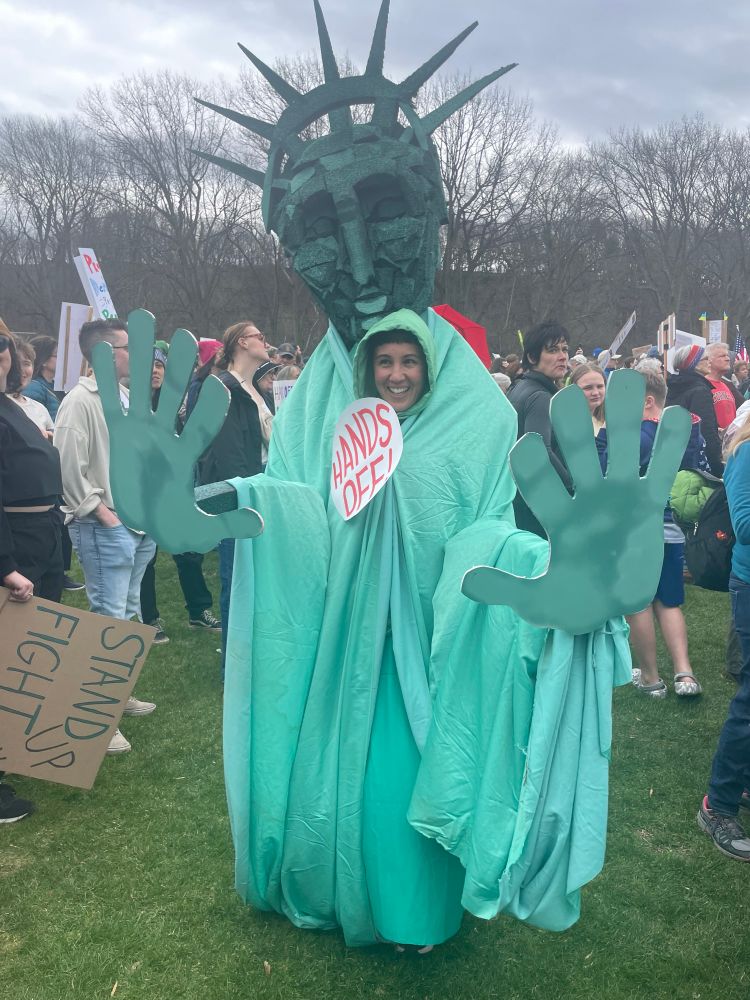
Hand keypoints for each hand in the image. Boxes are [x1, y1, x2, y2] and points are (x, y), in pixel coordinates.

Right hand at [3, 570, 33, 600]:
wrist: (9, 574)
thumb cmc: (12, 581)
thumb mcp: (19, 589)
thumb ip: (22, 594)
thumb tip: (22, 600)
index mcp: (30, 587)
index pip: (28, 598)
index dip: (20, 600)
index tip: (13, 599)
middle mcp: (31, 586)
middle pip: (26, 598)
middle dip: (18, 598)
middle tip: (11, 596)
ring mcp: (29, 586)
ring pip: (23, 597)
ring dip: (16, 595)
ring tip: (12, 590)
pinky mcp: (25, 586)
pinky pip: (20, 594)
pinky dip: (15, 593)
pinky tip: (13, 588)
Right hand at [92, 309, 263, 553]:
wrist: (148, 523)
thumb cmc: (177, 525)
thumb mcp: (203, 531)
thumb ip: (229, 525)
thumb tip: (259, 524)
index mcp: (186, 455)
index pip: (201, 426)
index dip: (209, 409)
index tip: (217, 385)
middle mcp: (166, 436)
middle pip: (173, 395)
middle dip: (178, 367)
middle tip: (186, 335)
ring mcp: (142, 432)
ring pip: (142, 388)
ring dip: (141, 355)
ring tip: (143, 317)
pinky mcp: (120, 435)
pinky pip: (113, 402)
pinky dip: (109, 377)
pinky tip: (106, 348)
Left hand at [461, 370, 690, 633]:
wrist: (612, 610)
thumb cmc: (572, 602)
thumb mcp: (538, 603)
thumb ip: (507, 589)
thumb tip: (465, 582)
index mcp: (557, 517)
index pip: (539, 483)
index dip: (532, 465)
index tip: (527, 445)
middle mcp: (586, 497)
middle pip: (579, 453)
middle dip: (573, 426)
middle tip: (568, 396)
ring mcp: (619, 496)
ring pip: (621, 448)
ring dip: (622, 416)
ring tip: (623, 379)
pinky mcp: (650, 503)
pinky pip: (661, 468)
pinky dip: (668, 442)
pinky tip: (673, 413)